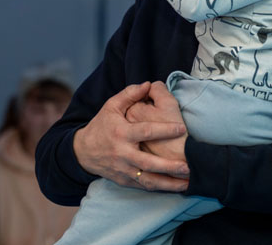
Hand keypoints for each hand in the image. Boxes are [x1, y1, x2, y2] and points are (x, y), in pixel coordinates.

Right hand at [72, 82, 189, 191]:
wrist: (82, 152)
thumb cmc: (101, 126)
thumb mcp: (111, 106)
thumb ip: (129, 94)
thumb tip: (148, 84)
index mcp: (121, 134)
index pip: (146, 132)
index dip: (164, 130)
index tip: (181, 129)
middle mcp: (123, 154)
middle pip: (149, 163)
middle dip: (169, 166)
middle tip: (188, 165)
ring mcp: (123, 170)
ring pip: (148, 180)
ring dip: (168, 183)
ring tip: (187, 183)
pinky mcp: (124, 181)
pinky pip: (144, 186)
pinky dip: (160, 188)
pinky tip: (175, 187)